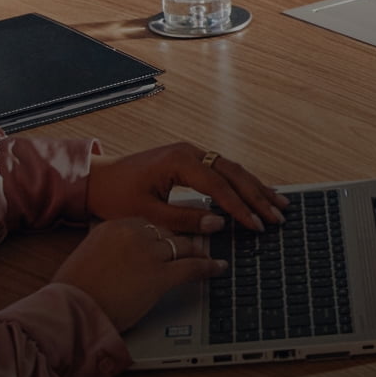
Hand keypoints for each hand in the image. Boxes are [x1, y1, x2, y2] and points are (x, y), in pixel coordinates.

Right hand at [56, 217, 227, 329]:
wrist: (71, 309)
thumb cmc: (73, 291)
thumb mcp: (87, 257)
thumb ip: (108, 249)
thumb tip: (122, 256)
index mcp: (114, 226)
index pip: (148, 224)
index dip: (163, 234)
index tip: (170, 239)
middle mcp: (133, 234)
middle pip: (168, 234)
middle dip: (182, 242)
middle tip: (194, 247)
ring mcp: (149, 253)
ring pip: (183, 247)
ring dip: (198, 252)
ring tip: (208, 256)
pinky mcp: (160, 276)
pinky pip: (192, 267)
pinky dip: (208, 267)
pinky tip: (218, 269)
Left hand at [87, 142, 285, 232]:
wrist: (97, 179)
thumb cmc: (117, 196)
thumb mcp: (148, 214)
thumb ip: (185, 219)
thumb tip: (219, 224)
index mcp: (179, 161)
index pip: (219, 185)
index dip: (240, 207)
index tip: (256, 225)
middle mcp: (189, 151)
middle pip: (233, 173)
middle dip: (257, 196)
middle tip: (278, 215)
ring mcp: (191, 153)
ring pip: (232, 169)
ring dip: (255, 187)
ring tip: (278, 204)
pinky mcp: (190, 159)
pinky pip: (223, 170)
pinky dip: (242, 183)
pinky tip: (256, 192)